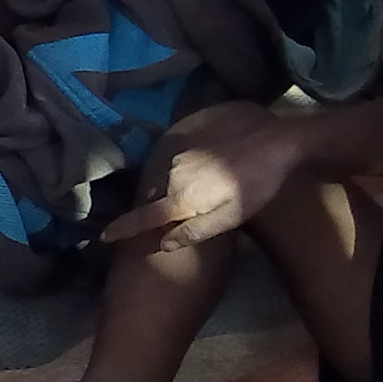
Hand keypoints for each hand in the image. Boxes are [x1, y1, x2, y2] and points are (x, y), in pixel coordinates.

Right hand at [99, 102, 300, 252]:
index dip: (123, 228)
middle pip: (152, 196)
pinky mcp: (187, 138)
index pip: (144, 217)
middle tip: (154, 218)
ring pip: (162, 177)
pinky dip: (174, 171)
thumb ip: (196, 231)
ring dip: (164, 188)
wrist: (277, 140)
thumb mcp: (232, 217)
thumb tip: (163, 243)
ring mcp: (178, 154)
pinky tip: (194, 174)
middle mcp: (171, 174)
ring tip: (178, 194)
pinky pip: (171, 161)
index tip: (106, 235)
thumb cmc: (258, 184)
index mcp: (181, 197)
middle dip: (149, 207)